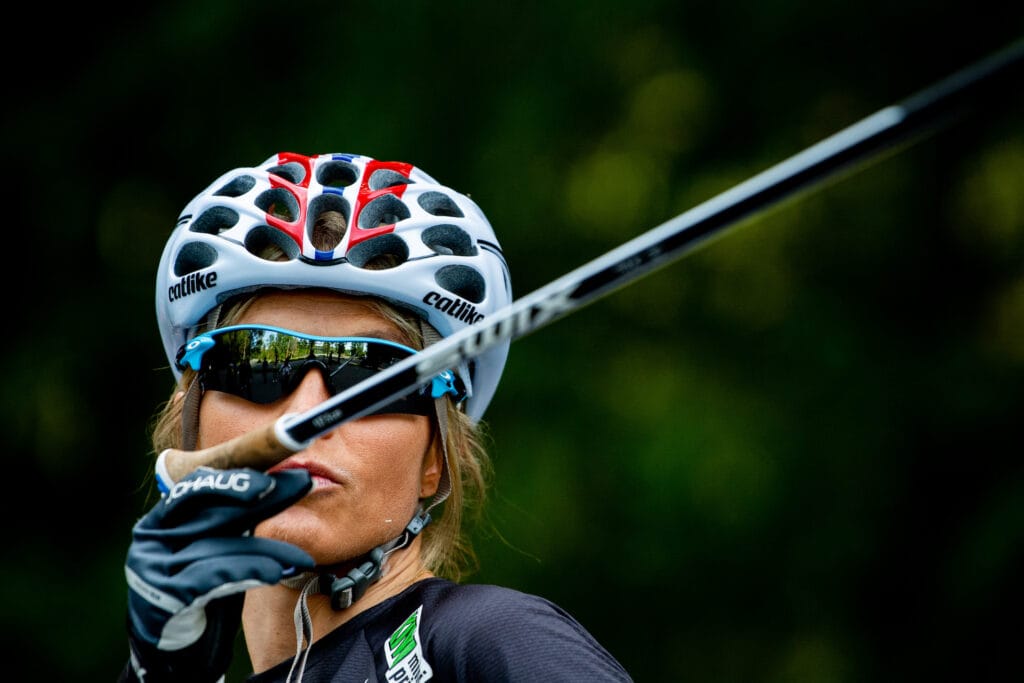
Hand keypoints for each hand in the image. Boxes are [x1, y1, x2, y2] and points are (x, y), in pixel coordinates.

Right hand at [123, 467, 314, 681]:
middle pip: (213, 509)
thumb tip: (284, 482)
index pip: (199, 485)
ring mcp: (151, 567)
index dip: (238, 477)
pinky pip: (211, 578)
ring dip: (266, 549)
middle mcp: (151, 536)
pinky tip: (275, 572)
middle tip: (303, 483)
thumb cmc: (202, 591)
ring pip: (218, 546)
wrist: (176, 648)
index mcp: (162, 518)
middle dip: (264, 497)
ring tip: (299, 557)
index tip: (278, 470)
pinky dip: (247, 572)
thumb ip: (235, 520)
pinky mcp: (160, 597)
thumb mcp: (217, 549)